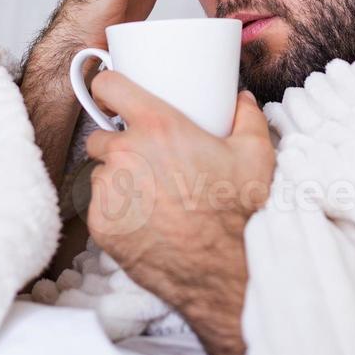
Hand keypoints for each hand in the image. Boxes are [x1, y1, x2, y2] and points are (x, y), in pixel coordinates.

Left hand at [82, 70, 274, 314]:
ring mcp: (109, 190)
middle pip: (100, 137)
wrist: (223, 269)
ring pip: (99, 175)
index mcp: (157, 126)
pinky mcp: (101, 225)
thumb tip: (242, 101)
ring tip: (149, 197)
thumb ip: (247, 118)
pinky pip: (99, 208)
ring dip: (116, 181)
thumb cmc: (237, 211)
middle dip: (117, 146)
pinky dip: (115, 212)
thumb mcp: (254, 155)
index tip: (112, 96)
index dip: (108, 87)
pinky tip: (143, 221)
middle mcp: (126, 153)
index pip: (109, 86)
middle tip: (146, 162)